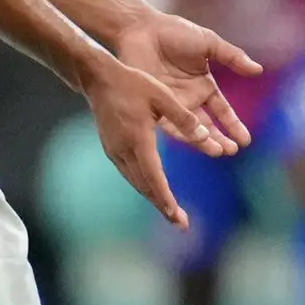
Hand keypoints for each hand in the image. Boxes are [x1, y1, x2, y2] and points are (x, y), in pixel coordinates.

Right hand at [81, 51, 223, 226]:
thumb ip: (184, 118)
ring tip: (171, 213)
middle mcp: (124, 151)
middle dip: (163, 206)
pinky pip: (129, 173)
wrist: (99, 79)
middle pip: (144, 186)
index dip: (166, 198)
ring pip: (136, 182)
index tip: (176, 216)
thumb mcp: (162, 96)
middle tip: (181, 224)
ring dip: (153, 197)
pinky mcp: (112, 148)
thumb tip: (206, 136)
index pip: (154, 177)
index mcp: (138, 140)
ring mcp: (115, 151)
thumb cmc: (132, 84)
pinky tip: (154, 190)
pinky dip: (143, 184)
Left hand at [117, 13, 257, 156]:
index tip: (245, 141)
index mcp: (204, 86)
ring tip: (217, 152)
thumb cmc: (175, 32)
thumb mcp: (209, 43)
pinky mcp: (153, 106)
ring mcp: (171, 104)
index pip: (222, 111)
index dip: (233, 125)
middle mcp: (189, 99)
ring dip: (203, 141)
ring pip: (190, 129)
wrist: (142, 29)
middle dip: (220, 139)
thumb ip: (232, 57)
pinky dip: (181, 134)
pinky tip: (192, 141)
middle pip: (207, 125)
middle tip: (231, 151)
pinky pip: (168, 124)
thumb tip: (258, 70)